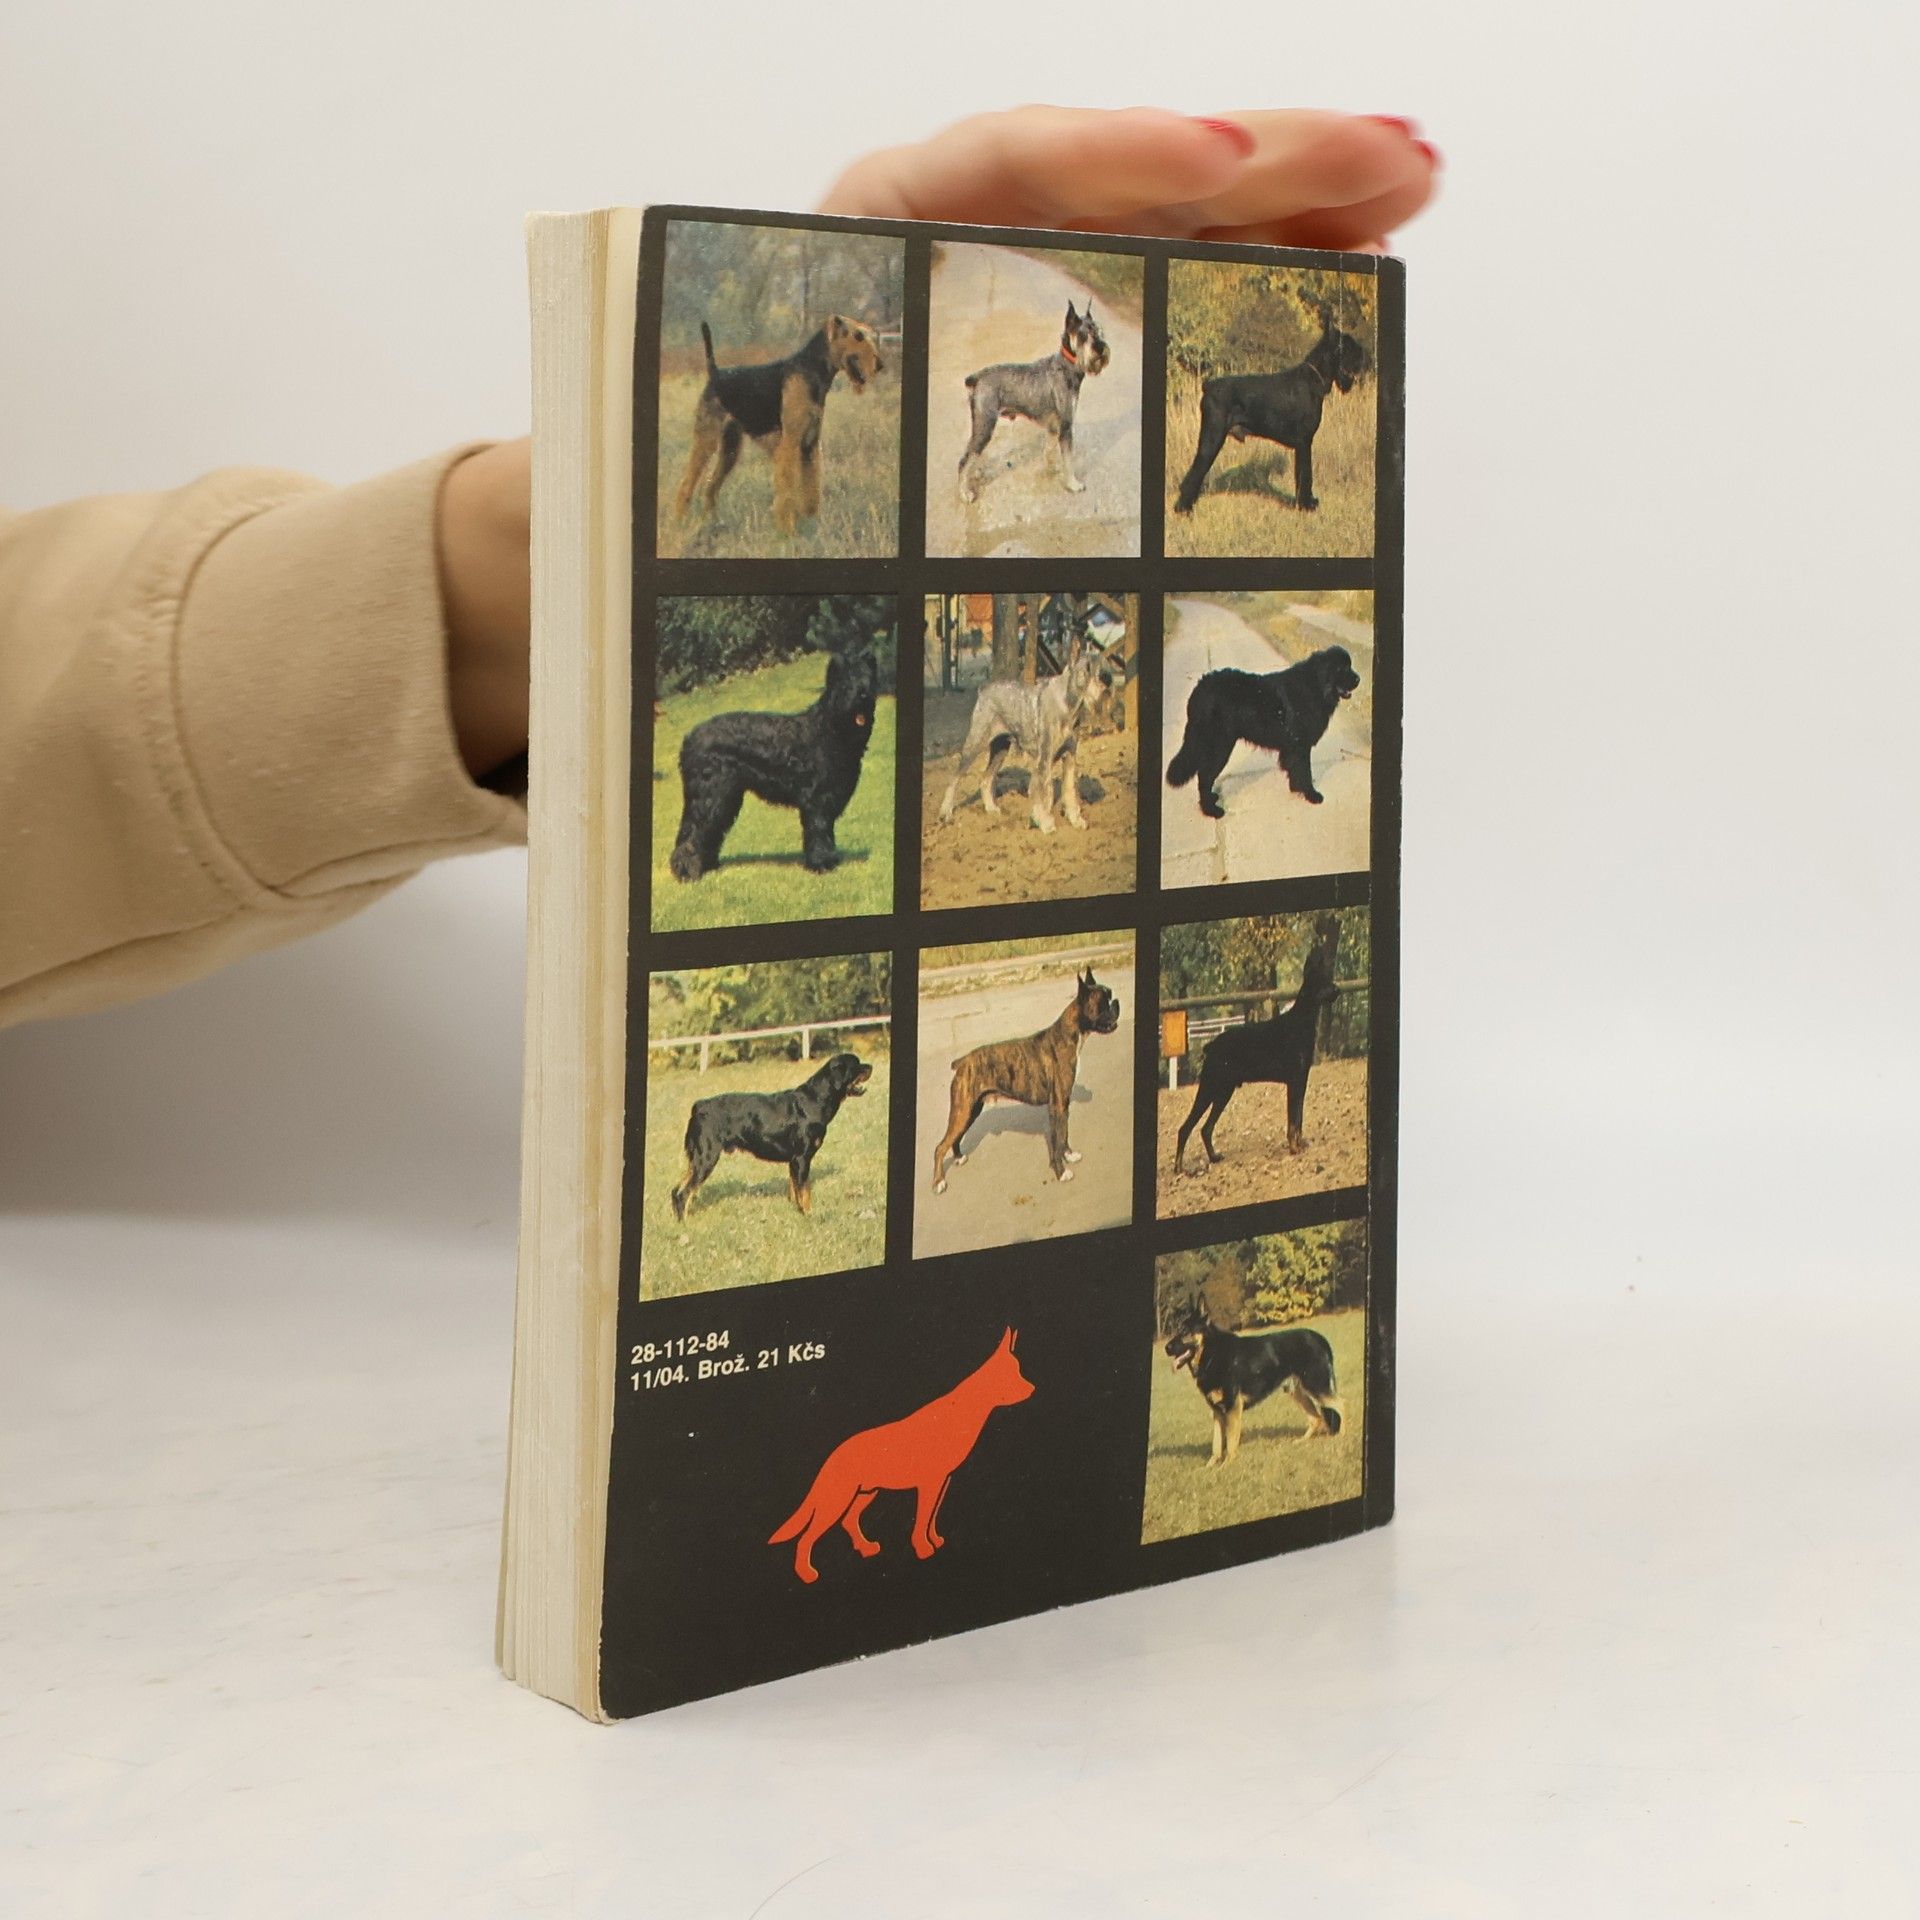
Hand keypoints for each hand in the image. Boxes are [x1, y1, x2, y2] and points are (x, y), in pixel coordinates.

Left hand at [438, 108, 1436, 778]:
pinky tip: (1332, 260)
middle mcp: (928, 259)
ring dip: (1285, 206)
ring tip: (1403, 189)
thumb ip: (742, 489)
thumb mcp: (678, 494)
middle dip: (1257, 162)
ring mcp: (988, 293)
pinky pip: (1149, 292)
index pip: (987, 176)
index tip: (1215, 180)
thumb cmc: (645, 520)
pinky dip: (1243, 274)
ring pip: (1149, 225)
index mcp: (841, 261)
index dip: (1109, 169)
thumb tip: (818, 527)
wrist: (626, 545)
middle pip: (1103, 176)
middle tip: (1396, 163)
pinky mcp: (1028, 345)